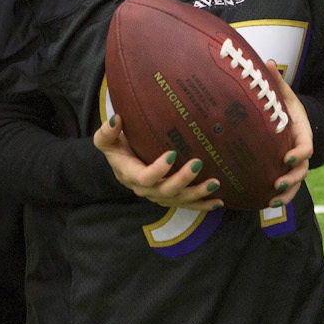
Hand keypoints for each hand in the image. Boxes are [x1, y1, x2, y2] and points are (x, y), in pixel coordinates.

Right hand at [93, 115, 222, 210]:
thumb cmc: (116, 148)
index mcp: (131, 175)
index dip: (158, 170)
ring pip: (179, 199)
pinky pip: (186, 204)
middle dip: (183, 180)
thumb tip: (116, 119)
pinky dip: (203, 205)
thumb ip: (107, 132)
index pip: (145, 177)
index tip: (172, 154)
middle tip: (198, 164)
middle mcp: (146, 189)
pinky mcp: (170, 197)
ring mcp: (159, 195)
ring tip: (215, 184)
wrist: (120, 164)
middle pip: (166, 190)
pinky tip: (218, 202)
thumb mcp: (105, 141)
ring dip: (198, 194)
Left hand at [266, 61, 312, 206]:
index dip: (299, 154)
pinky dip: (281, 198)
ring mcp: (295, 165)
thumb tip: (268, 61)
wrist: (290, 121)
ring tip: (272, 200)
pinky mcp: (286, 172)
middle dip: (292, 178)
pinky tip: (267, 204)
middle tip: (277, 182)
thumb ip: (276, 82)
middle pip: (302, 170)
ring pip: (296, 183)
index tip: (287, 158)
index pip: (306, 147)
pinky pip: (288, 189)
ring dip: (287, 193)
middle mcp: (301, 152)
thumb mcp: (284, 95)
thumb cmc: (285, 107)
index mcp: (302, 134)